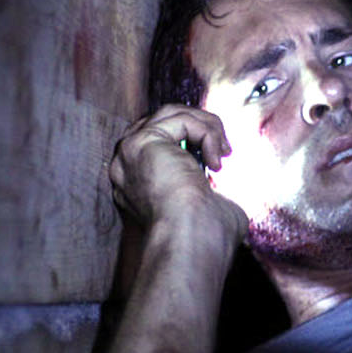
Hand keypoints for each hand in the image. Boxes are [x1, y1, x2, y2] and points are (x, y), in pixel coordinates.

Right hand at [109, 105, 247, 246]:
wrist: (193, 238)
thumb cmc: (205, 234)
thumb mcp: (208, 205)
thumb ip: (208, 189)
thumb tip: (224, 185)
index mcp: (136, 185)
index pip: (159, 143)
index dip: (192, 141)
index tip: (218, 159)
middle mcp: (126, 167)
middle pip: (163, 122)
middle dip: (199, 127)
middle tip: (225, 149)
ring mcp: (130, 152)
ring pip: (172, 114)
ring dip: (206, 126)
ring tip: (224, 151)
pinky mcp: (144, 141)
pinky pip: (181, 119)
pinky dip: (207, 133)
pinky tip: (216, 160)